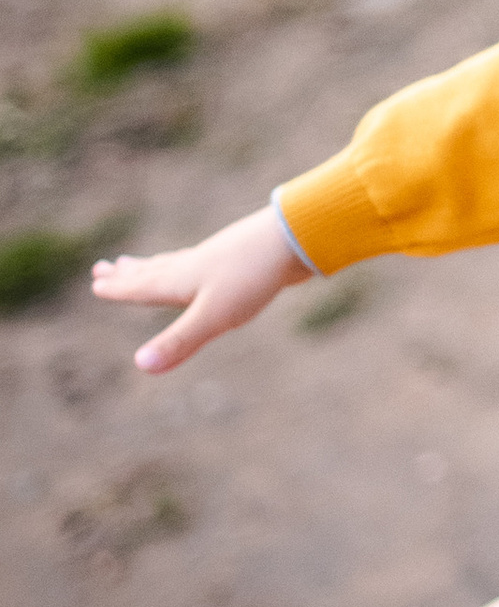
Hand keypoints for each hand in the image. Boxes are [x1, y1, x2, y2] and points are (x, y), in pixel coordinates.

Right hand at [93, 205, 307, 373]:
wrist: (294, 240)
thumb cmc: (251, 278)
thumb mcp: (214, 316)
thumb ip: (179, 341)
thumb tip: (141, 366)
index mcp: (181, 280)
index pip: (142, 287)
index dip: (120, 288)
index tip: (97, 282)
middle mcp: (194, 266)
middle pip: (153, 271)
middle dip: (129, 274)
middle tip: (104, 266)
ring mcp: (217, 260)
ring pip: (176, 264)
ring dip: (153, 266)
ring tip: (139, 262)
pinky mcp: (239, 260)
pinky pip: (203, 264)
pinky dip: (188, 265)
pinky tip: (203, 266)